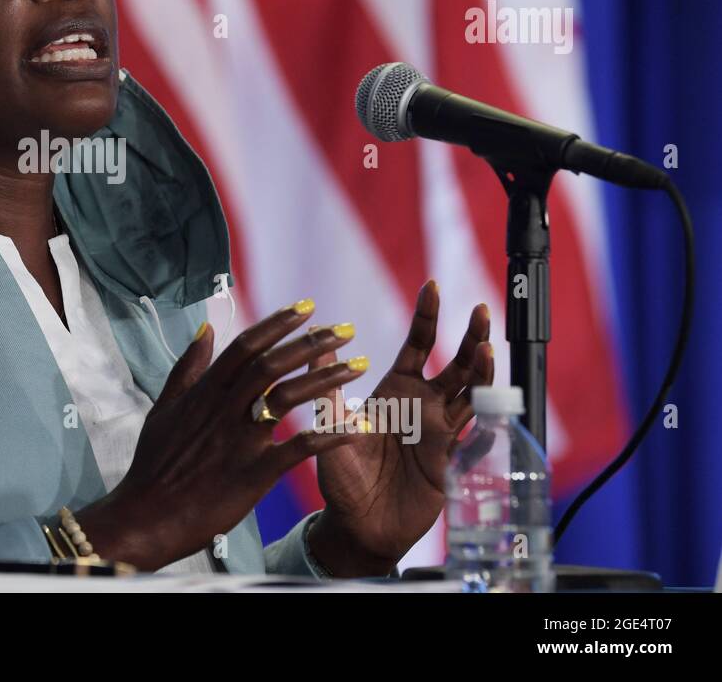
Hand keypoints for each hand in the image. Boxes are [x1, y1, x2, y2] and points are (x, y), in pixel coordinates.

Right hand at [77, 302, 370, 570]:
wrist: (146, 517)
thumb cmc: (153, 465)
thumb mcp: (163, 408)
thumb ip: (187, 368)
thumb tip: (205, 329)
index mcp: (204, 392)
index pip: (244, 347)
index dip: (277, 324)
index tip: (306, 307)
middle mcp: (223, 409)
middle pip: (271, 364)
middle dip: (310, 343)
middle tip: (345, 329)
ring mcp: (239, 440)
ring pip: (288, 397)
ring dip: (326, 378)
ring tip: (358, 365)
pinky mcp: (252, 473)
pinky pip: (297, 449)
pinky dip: (329, 435)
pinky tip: (356, 426)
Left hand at [309, 280, 493, 576]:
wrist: (356, 524)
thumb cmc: (341, 476)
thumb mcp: (330, 425)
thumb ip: (329, 388)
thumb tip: (319, 343)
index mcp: (397, 391)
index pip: (418, 345)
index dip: (427, 316)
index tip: (432, 285)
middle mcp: (424, 406)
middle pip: (455, 364)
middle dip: (469, 336)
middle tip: (480, 310)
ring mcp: (440, 433)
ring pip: (470, 394)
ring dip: (480, 372)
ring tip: (485, 346)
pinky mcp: (449, 461)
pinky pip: (472, 436)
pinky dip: (483, 419)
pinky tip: (490, 402)